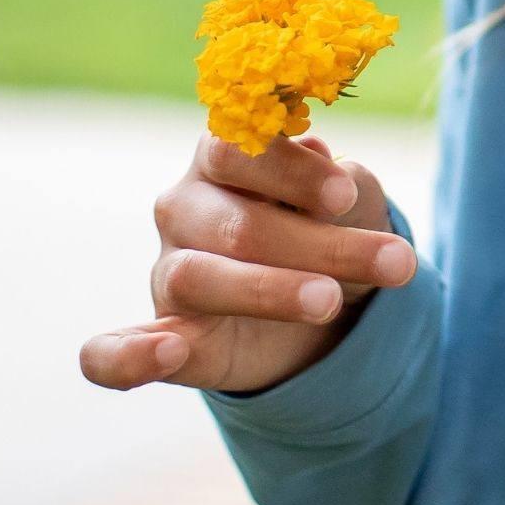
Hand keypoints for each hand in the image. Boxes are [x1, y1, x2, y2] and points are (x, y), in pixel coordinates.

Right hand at [78, 128, 417, 395]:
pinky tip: (167, 352)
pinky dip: (127, 356)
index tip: (346, 196)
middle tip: (392, 262)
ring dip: (271, 291)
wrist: (335, 295)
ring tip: (329, 301)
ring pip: (200, 278)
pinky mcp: (167, 336)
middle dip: (318, 245)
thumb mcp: (355, 201)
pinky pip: (112, 353)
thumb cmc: (337, 223)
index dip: (291, 171)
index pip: (238, 148)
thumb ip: (344, 187)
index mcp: (226, 154)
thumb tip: (335, 180)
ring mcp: (170, 271)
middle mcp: (186, 206)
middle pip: (236, 222)